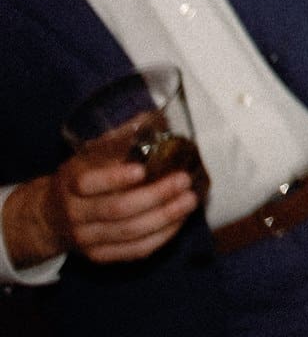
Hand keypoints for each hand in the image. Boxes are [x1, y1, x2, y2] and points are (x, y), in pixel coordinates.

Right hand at [3, 156, 197, 266]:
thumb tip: (155, 118)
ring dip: (165, 217)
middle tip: (183, 180)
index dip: (115, 179)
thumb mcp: (89, 156)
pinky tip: (179, 220)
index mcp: (70, 183)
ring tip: (190, 200)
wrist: (51, 218)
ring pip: (129, 232)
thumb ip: (118, 141)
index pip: (89, 184)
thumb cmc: (81, 178)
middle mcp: (76, 214)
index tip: (142, 170)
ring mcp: (87, 239)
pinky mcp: (100, 256)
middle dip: (155, 196)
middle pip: (117, 209)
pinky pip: (134, 251)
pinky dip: (161, 237)